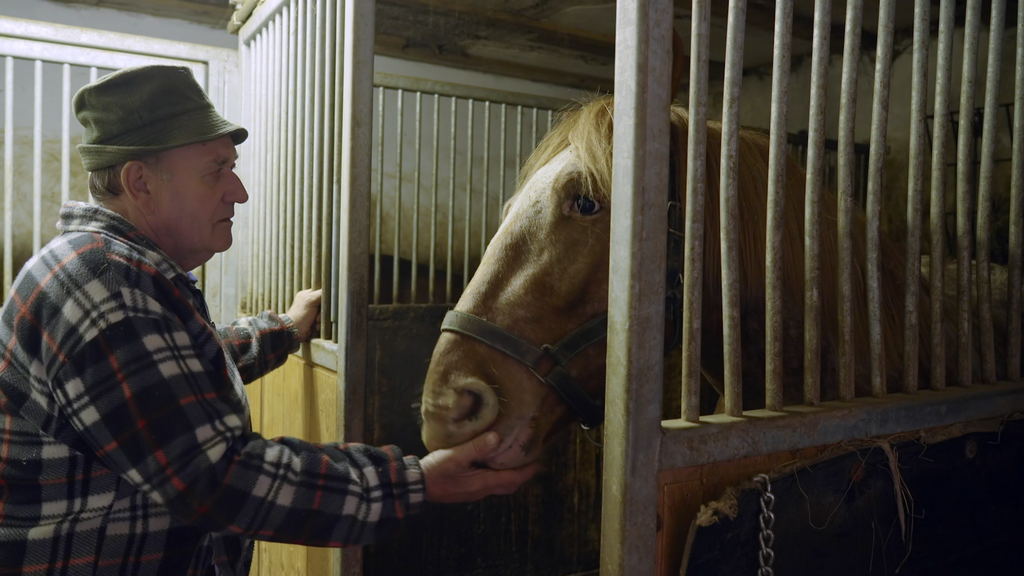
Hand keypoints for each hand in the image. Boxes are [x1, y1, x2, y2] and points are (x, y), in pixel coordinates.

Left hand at [286, 288, 321, 341]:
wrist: (295, 331)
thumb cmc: (301, 314)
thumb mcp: (311, 300)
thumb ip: (321, 293)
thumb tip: (330, 289)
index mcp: (307, 295)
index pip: (321, 293)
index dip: (325, 299)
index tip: (324, 304)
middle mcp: (309, 303)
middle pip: (324, 304)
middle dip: (323, 312)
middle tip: (318, 316)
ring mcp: (311, 313)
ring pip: (324, 314)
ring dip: (322, 319)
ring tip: (316, 322)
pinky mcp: (313, 322)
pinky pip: (322, 321)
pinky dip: (320, 325)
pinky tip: (316, 326)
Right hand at [419, 432, 538, 502]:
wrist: (417, 485)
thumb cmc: (436, 471)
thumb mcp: (456, 456)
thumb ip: (476, 447)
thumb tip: (497, 438)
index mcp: (483, 483)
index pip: (512, 479)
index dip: (527, 471)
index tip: (539, 462)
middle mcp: (481, 490)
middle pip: (508, 485)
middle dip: (521, 474)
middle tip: (529, 460)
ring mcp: (474, 491)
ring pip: (499, 485)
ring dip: (509, 475)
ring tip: (514, 459)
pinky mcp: (466, 489)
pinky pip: (489, 483)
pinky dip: (497, 475)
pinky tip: (493, 462)